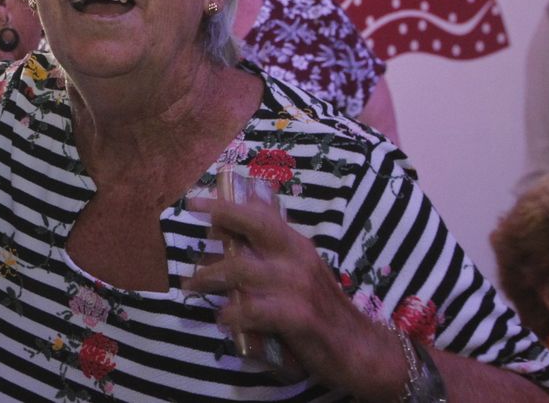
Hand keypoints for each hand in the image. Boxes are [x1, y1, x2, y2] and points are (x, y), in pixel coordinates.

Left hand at [185, 193, 404, 397]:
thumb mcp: (300, 273)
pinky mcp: (297, 317)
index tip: (195, 200)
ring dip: (209, 276)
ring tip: (191, 286)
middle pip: (253, 227)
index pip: (261, 214)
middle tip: (188, 227)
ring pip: (241, 269)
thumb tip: (231, 241)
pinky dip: (231, 313)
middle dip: (219, 219)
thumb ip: (271, 256)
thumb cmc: (322, 309)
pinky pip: (252, 309)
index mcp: (296, 246)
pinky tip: (222, 318)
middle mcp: (297, 259)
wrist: (361, 348)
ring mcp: (297, 286)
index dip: (226, 204)